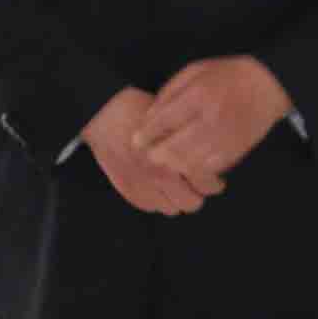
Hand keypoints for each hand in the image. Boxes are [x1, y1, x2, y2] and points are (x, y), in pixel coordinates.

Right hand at [79, 87, 220, 215]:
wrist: (102, 114)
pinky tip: (157, 188)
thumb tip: (209, 153)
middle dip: (197, 194)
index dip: (214, 183)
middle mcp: (159, 175)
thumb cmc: (137, 109)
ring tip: (176, 187)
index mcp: (174, 156)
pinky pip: (148, 207)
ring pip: (171, 209)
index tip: (214, 179)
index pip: (206, 184)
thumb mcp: (173, 118)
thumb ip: (190, 140)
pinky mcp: (126, 188)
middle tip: (196, 185)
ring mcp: (142, 185)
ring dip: (176, 199)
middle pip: (191, 203)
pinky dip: (156, 200)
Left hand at [134, 56, 293, 186]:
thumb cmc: (226, 76)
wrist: (267, 85)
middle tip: (148, 155)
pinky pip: (208, 169)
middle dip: (156, 155)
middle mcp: (211, 119)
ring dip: (174, 166)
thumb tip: (148, 118)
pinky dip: (194, 170)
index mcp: (198, 96)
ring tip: (165, 162)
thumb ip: (169, 93)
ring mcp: (224, 137)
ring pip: (190, 163)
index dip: (146, 135)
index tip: (135, 142)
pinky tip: (187, 165)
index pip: (164, 121)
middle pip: (174, 149)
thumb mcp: (193, 72)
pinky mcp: (235, 151)